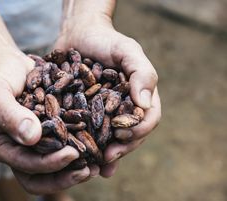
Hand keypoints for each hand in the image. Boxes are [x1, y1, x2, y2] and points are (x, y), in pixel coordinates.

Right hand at [0, 48, 89, 193]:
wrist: (9, 66)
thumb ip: (9, 114)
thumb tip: (32, 137)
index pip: (25, 165)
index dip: (49, 164)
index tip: (72, 154)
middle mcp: (17, 150)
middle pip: (40, 177)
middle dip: (64, 177)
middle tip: (89, 170)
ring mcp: (34, 144)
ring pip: (54, 168)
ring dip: (75, 169)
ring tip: (98, 165)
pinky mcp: (48, 134)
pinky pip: (64, 147)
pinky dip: (79, 150)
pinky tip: (97, 147)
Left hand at [55, 15, 160, 176]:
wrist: (78, 35)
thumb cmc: (106, 40)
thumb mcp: (127, 51)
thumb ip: (142, 72)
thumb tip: (143, 103)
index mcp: (139, 97)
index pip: (147, 119)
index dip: (138, 130)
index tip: (122, 134)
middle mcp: (124, 108)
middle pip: (129, 134)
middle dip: (121, 148)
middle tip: (107, 159)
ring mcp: (104, 113)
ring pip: (109, 138)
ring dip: (104, 155)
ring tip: (95, 168)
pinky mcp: (84, 113)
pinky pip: (87, 133)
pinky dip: (85, 146)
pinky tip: (78, 157)